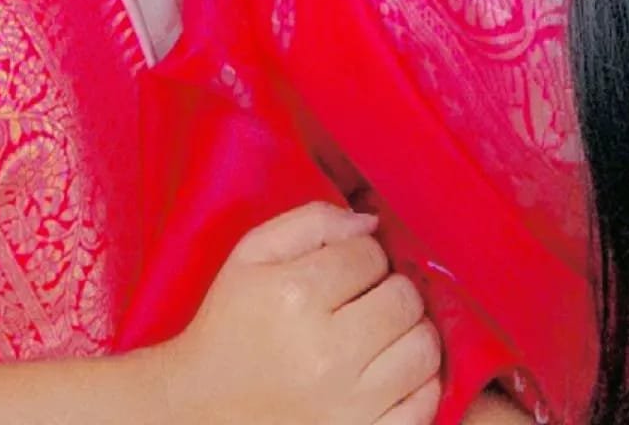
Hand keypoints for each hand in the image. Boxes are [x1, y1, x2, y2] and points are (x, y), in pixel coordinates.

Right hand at [167, 203, 440, 424]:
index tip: (347, 269)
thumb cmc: (231, 324)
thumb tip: (371, 222)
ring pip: (424, 349)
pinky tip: (394, 370)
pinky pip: (425, 404)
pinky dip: (420, 382)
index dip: (363, 254)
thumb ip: (312, 222)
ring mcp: (350, 407)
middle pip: (405, 300)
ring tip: (386, 332)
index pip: (371, 255)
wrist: (203, 410)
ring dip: (412, 331)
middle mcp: (328, 355)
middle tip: (370, 298)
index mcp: (296, 297)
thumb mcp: (252, 255)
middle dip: (392, 289)